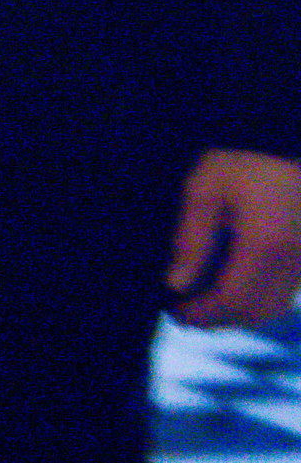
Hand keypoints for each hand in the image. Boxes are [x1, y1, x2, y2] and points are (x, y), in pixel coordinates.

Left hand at [167, 148, 300, 326]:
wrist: (287, 143)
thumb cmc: (244, 160)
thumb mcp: (206, 187)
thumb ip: (191, 237)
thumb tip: (177, 282)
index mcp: (265, 245)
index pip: (232, 299)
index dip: (202, 313)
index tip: (174, 313)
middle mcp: (292, 262)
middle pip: (254, 312)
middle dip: (217, 319)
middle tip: (183, 313)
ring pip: (272, 308)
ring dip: (237, 314)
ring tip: (202, 304)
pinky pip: (283, 294)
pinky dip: (256, 301)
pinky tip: (230, 289)